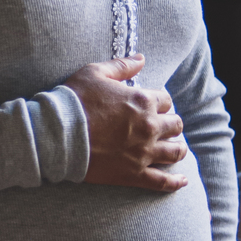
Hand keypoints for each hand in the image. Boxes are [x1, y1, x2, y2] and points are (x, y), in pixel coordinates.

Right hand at [65, 55, 187, 192]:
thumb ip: (121, 66)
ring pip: (175, 151)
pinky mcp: (134, 174)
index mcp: (143, 101)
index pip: (166, 100)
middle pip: (175, 125)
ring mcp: (143, 152)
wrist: (58, 134)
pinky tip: (182, 181)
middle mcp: (149, 127)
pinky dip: (175, 182)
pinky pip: (162, 181)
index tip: (152, 106)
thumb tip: (141, 58)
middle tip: (162, 126)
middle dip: (170, 124)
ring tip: (175, 148)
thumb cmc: (74, 100)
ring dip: (177, 148)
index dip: (159, 102)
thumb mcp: (95, 73)